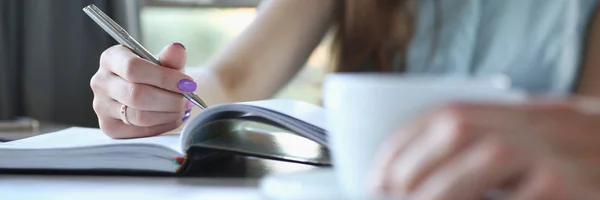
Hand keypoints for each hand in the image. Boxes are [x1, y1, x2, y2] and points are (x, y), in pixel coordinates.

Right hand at [90, 43, 195, 137]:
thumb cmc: (158, 76)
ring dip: (168, 114)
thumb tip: (177, 49)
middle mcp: (101, 82)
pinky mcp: (109, 128)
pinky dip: (162, 126)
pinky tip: (172, 118)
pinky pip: (140, 131)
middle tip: (188, 100)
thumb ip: (172, 58)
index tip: (188, 84)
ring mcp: (101, 107)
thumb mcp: (166, 63)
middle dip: (170, 100)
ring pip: (139, 116)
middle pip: (136, 95)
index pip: (133, 68)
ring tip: (183, 109)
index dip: (164, 78)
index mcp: (111, 58)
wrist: (151, 93)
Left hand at [370, 98, 599, 199]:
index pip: (452, 113)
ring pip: (489, 155)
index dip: (405, 143)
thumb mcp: (545, 153)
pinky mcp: (573, 190)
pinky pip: (519, 198)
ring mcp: (564, 156)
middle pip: (463, 128)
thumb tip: (420, 179)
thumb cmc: (579, 174)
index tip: (378, 175)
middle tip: (388, 194)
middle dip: (413, 164)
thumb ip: (497, 152)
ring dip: (440, 187)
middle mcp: (547, 126)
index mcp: (532, 114)